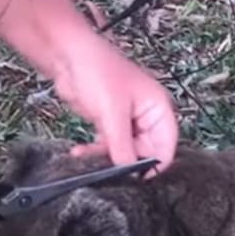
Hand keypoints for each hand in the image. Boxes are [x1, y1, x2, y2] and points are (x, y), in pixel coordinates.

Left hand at [52, 30, 178, 173]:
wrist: (67, 56)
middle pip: (144, 151)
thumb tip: (129, 169)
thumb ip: (122, 144)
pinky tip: (79, 151)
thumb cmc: (97, 70)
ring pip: (123, 150)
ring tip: (89, 157)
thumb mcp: (112, 111)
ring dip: (106, 157)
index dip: (155, 164)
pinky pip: (105, 144)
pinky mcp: (106, 122)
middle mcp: (145, 115)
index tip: (138, 179)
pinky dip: (93, 150)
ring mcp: (125, 119)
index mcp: (157, 108)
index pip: (167, 145)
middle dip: (127, 162)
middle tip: (109, 172)